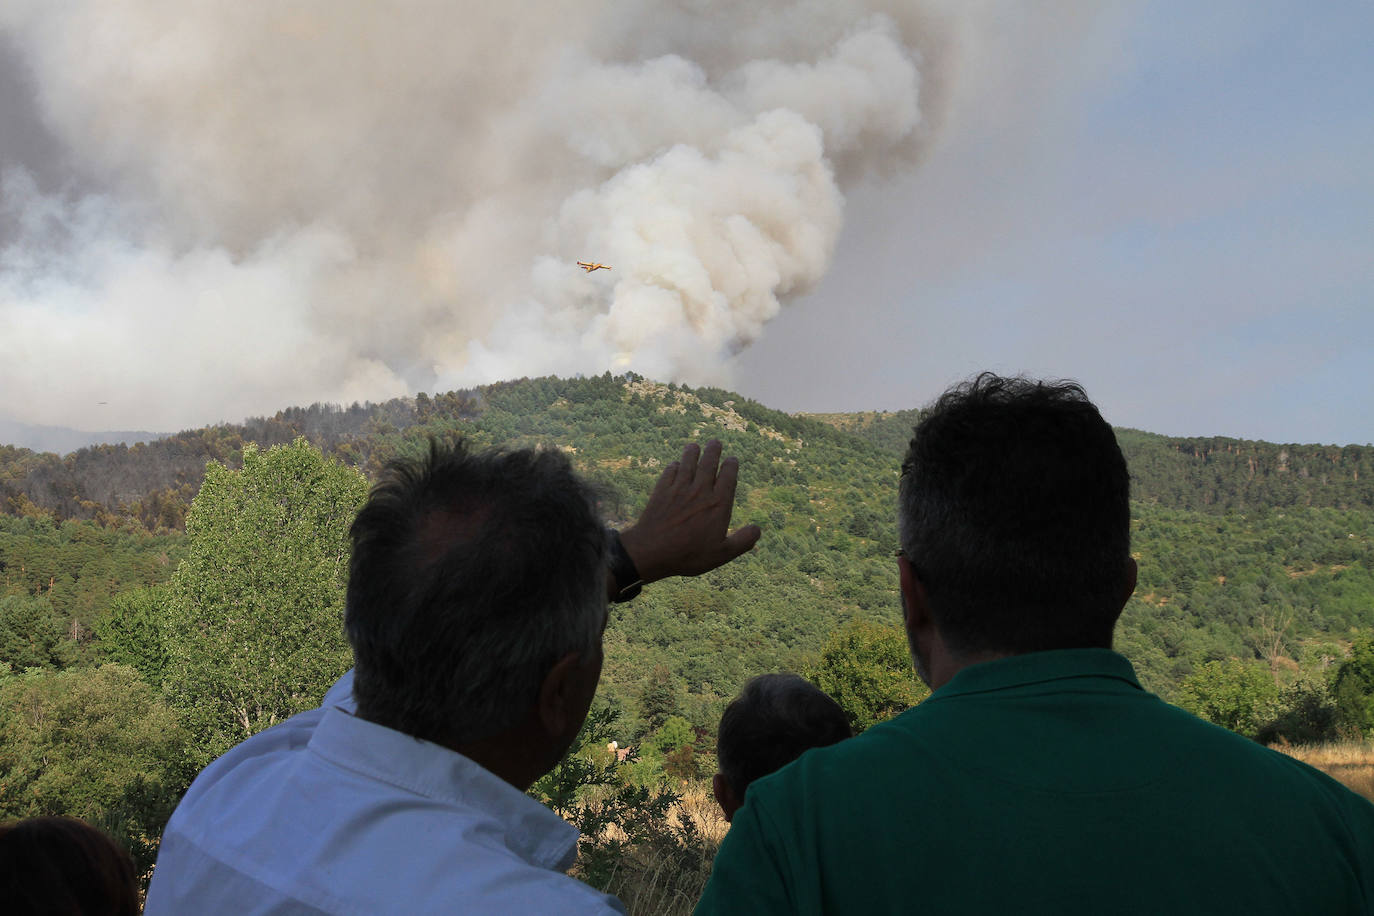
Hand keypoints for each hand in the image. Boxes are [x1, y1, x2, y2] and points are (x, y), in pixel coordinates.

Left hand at [617, 439, 760, 583]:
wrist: (652, 551)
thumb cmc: (689, 555)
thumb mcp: (722, 554)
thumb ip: (743, 541)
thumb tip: (758, 529)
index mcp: (718, 504)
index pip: (728, 477)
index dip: (731, 465)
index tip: (732, 459)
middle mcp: (700, 492)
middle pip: (709, 464)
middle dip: (713, 451)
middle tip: (715, 442)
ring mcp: (679, 489)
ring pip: (688, 463)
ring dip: (692, 452)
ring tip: (694, 446)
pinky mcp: (661, 491)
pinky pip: (669, 472)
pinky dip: (673, 466)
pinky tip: (675, 465)